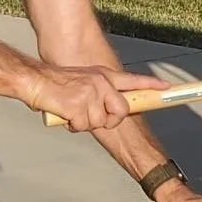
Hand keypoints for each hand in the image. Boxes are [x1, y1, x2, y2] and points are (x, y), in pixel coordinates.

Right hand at [29, 65, 161, 132]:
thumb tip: (105, 111)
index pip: (133, 80)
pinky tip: (65, 114)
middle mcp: (101, 82)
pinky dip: (73, 125)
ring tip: (72, 112)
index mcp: (103, 75)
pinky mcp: (80, 104)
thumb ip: (98, 93)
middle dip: (109, 120)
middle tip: (93, 118)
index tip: (166, 88)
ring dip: (85, 123)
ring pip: (100, 122)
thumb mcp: (83, 82)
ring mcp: (91, 93)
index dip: (151, 85)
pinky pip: (84, 126)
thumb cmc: (55, 85)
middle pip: (121, 110)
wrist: (35, 81)